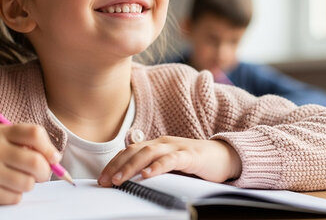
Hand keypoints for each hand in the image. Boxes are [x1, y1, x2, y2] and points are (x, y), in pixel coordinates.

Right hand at [0, 124, 59, 204]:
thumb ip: (25, 141)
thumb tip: (55, 158)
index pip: (34, 134)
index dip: (49, 148)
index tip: (53, 157)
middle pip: (36, 162)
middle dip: (45, 171)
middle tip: (41, 174)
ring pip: (28, 183)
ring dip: (28, 185)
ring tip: (17, 180)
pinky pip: (15, 198)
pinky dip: (15, 195)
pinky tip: (4, 188)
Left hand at [98, 136, 241, 186]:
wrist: (224, 157)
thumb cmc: (195, 164)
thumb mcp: (170, 166)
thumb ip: (153, 170)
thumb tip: (131, 182)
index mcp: (156, 145)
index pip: (129, 152)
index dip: (114, 164)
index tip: (102, 178)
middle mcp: (163, 143)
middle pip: (135, 151)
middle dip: (117, 166)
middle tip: (105, 181)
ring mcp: (176, 147)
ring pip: (149, 153)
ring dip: (131, 166)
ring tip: (120, 179)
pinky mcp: (190, 155)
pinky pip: (171, 159)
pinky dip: (158, 166)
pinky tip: (148, 174)